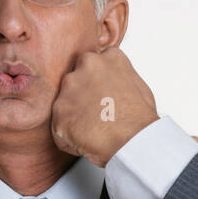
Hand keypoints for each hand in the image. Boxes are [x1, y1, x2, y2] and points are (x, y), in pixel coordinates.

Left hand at [51, 47, 157, 166]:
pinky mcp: (59, 111)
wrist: (132, 140)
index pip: (92, 64)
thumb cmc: (139, 119)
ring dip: (73, 116)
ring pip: (64, 103)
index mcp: (108, 58)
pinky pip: (58, 127)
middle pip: (75, 80)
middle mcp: (86, 66)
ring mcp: (70, 88)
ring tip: (93, 129)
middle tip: (95, 114)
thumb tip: (113, 84)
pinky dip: (68, 137)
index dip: (94, 84)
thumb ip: (119, 77)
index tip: (100, 96)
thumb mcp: (138, 86)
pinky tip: (86, 140)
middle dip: (80, 97)